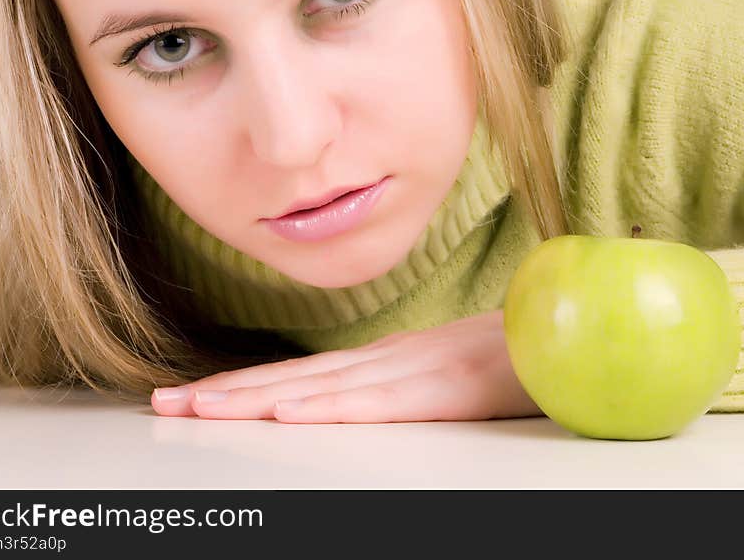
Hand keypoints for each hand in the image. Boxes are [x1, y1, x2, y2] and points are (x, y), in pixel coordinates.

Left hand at [151, 309, 542, 422]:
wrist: (579, 329)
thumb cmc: (519, 353)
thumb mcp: (455, 369)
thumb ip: (414, 375)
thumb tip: (374, 389)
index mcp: (392, 360)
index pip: (306, 377)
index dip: (247, 385)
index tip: (196, 395)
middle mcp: (391, 361)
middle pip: (296, 381)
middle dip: (226, 393)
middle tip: (165, 402)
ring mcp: (414, 372)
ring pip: (320, 390)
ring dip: (253, 400)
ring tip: (195, 408)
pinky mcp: (444, 390)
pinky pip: (376, 402)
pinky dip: (326, 408)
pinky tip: (285, 415)